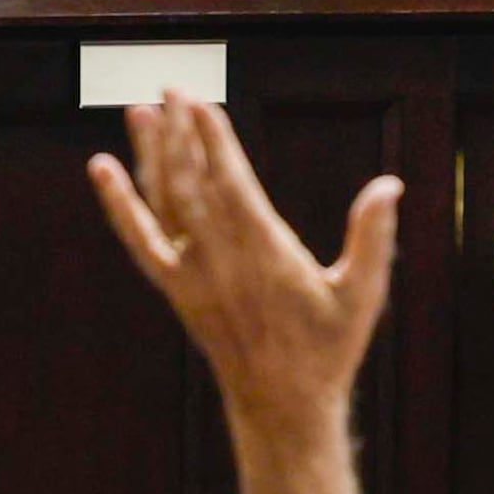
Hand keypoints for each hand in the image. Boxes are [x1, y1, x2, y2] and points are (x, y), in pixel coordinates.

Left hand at [89, 95, 399, 437]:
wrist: (281, 406)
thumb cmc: (327, 350)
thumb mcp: (361, 296)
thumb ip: (373, 239)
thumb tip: (389, 186)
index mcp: (265, 256)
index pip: (230, 186)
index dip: (212, 143)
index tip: (198, 103)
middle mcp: (221, 262)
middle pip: (191, 186)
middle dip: (179, 134)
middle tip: (170, 87)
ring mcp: (193, 275)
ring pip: (164, 204)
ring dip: (150, 155)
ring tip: (140, 111)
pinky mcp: (177, 289)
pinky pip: (141, 240)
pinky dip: (119, 204)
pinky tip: (103, 170)